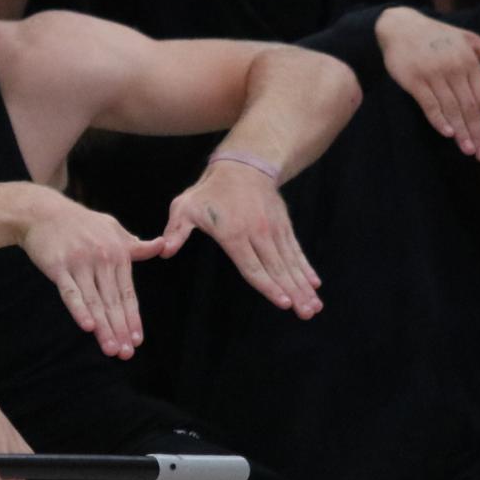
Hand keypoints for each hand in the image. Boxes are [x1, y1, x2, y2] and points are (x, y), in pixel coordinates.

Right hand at [17, 188, 163, 358]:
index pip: (128, 293)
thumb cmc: (78, 222)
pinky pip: (70, 292)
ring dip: (104, 328)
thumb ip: (134, 244)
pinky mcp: (58, 267)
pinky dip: (79, 310)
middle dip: (120, 329)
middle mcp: (102, 259)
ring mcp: (80, 263)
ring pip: (94, 301)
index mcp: (118, 253)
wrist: (42, 212)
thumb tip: (160, 246)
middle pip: (113, 301)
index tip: (136, 340)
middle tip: (126, 353)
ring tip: (110, 349)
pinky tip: (88, 327)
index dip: (132, 318)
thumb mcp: (111, 227)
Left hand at [161, 158, 321, 317]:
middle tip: (307, 314)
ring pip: (290, 262)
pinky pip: (296, 250)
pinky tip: (315, 284)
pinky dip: (306, 267)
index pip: (253, 266)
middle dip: (293, 292)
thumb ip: (176, 231)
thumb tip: (163, 252)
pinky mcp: (283, 226)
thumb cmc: (209, 191)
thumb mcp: (186, 207)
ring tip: (315, 306)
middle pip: (277, 269)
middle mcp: (258, 233)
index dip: (268, 286)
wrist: (242, 165)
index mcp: (234, 234)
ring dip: (304, 285)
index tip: (283, 303)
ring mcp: (273, 230)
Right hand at [375, 7, 479, 160]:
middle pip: (470, 107)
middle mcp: (454, 69)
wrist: (400, 26)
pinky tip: (447, 134)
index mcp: (469, 61)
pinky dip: (439, 119)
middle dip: (478, 133)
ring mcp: (434, 75)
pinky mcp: (414, 80)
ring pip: (452, 109)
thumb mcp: (469, 39)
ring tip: (468, 150)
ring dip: (461, 132)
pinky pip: (429, 104)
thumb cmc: (437, 34)